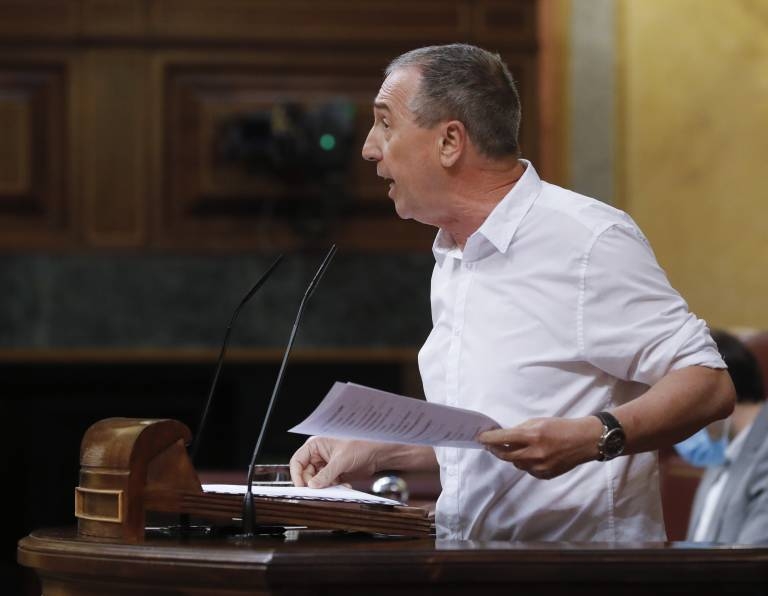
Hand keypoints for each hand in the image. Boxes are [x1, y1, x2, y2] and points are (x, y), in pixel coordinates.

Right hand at [289, 437, 381, 487]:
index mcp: (315, 445)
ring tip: (336, 485)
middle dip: (313, 483)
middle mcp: (318, 454)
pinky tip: (342, 485)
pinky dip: (332, 487)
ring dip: (324, 486)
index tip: (302, 487)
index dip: (297, 475)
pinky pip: (326, 484)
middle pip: (305, 473)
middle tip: (321, 489)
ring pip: (316, 481)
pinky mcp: (333, 473)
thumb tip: (312, 486)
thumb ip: (326, 474)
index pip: (297, 461)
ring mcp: (326, 464)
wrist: (377, 454)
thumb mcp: (341, 460)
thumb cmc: (361, 446)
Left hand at [476, 416, 601, 479]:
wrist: (584, 441)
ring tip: (514, 448)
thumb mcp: (539, 422)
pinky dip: (525, 463)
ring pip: (516, 463)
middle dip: (495, 450)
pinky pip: (528, 470)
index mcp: (532, 435)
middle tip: (489, 445)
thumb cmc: (561, 427)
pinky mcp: (545, 475)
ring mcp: (540, 466)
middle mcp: (534, 453)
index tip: (480, 437)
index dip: (489, 439)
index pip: (503, 438)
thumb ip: (520, 430)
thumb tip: (504, 436)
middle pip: (505, 455)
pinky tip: (530, 456)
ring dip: (511, 456)